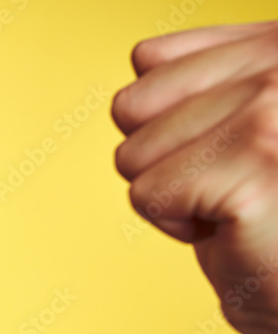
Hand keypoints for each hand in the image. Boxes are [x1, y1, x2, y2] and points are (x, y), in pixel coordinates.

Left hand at [113, 21, 277, 333]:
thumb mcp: (234, 124)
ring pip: (132, 153)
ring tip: (230, 206)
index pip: (148, 60)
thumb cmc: (267, 217)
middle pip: (130, 107)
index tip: (223, 152)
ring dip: (170, 194)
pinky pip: (146, 194)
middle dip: (162, 162)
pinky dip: (176, 227)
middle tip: (224, 186)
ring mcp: (271, 111)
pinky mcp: (252, 168)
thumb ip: (204, 78)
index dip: (164, 122)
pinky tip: (231, 229)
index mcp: (276, 44)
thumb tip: (144, 57)